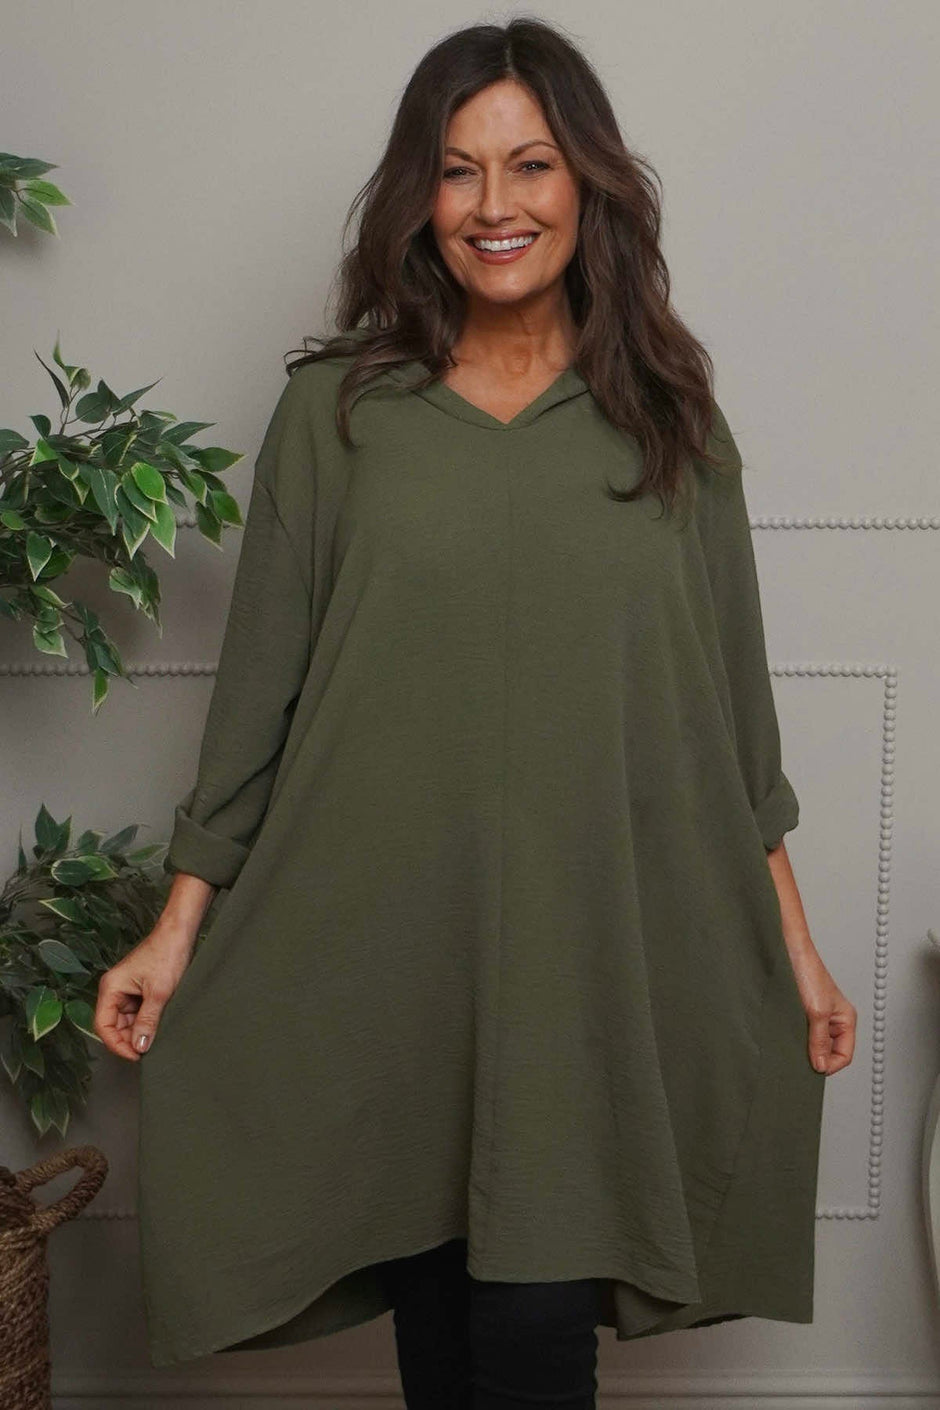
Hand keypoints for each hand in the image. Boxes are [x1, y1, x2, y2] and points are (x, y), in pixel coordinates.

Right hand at [94, 924, 195, 1061]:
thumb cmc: (166, 954)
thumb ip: (147, 1021)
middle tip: (147, 1050)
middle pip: (113, 1025)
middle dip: (128, 1039)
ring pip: (126, 1021)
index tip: (135, 1056)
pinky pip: (137, 1013)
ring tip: (155, 1038)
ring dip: (138, 1031)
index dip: (116, 1044)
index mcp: (110, 988)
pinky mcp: (138, 990)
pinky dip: (145, 1022)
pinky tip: (158, 1026)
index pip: (103, 1026)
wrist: (180, 933)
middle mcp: (114, 990)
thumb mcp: (158, 992)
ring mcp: (126, 990)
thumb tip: (139, 1047)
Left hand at [787, 947, 856, 1075]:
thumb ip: (819, 1041)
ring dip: (805, 1048)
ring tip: (794, 1047)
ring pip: (815, 1044)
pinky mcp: (802, 1012)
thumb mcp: (816, 1011)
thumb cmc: (808, 971)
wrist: (788, 951)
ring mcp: (817, 1016)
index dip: (830, 1065)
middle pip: (830, 1052)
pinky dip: (796, 1039)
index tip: (814, 1069)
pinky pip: (803, 1034)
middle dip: (817, 1058)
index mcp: (845, 1019)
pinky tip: (787, 1038)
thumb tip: (821, 1066)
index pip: (845, 1055)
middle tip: (801, 1061)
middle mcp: (833, 1019)